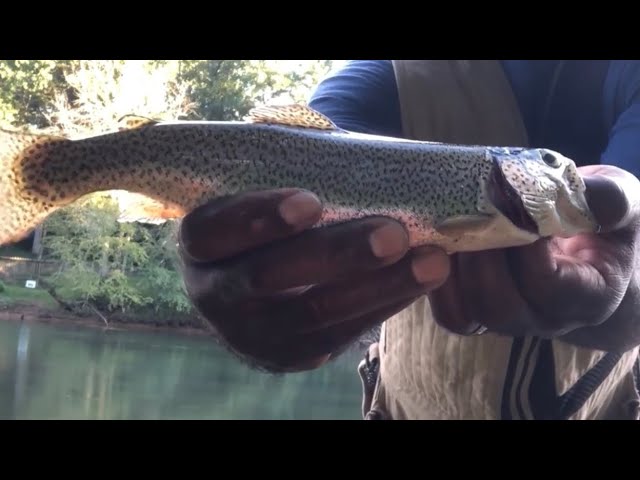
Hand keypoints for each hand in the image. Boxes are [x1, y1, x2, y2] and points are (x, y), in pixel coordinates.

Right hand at [178, 188, 450, 371]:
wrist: (266, 278)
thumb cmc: (271, 218)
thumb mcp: (262, 191)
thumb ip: (285, 172)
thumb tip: (345, 150)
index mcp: (200, 244)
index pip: (212, 231)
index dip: (256, 219)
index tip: (310, 202)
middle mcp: (215, 294)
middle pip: (267, 277)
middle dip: (335, 254)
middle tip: (393, 233)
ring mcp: (250, 334)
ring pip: (313, 314)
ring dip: (377, 286)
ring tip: (431, 261)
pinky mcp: (290, 356)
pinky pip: (340, 335)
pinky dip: (385, 303)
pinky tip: (421, 278)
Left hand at [428, 165, 639, 350]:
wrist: (591, 254)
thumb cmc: (604, 228)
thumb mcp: (621, 206)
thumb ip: (610, 201)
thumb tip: (588, 194)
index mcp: (588, 297)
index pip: (547, 285)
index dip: (523, 249)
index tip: (514, 209)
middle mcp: (545, 318)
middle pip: (497, 306)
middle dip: (478, 257)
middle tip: (472, 215)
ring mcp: (508, 320)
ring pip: (464, 315)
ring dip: (451, 269)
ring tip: (451, 227)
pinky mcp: (479, 313)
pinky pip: (448, 312)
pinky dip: (435, 281)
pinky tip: (438, 244)